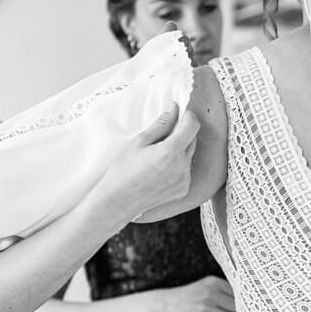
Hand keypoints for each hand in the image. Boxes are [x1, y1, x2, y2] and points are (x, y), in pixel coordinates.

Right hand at [90, 103, 199, 223]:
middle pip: (192, 139)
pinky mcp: (183, 190)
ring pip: (189, 155)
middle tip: (164, 132)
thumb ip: (161, 124)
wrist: (118, 202)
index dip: (188, 115)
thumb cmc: (123, 171)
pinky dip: (178, 164)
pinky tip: (160, 168)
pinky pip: (186, 170)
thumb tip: (174, 109)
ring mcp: (184, 180)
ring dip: (180, 148)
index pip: (192, 125)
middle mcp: (182, 166)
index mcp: (171, 151)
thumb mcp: (139, 142)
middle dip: (182, 131)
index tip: (180, 112)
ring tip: (158, 153)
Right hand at [152, 275, 236, 311]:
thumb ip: (223, 290)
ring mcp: (205, 309)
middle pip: (237, 308)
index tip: (231, 306)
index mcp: (213, 283)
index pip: (239, 294)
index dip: (238, 302)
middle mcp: (210, 294)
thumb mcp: (204, 286)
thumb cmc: (188, 297)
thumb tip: (246, 302)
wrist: (164, 306)